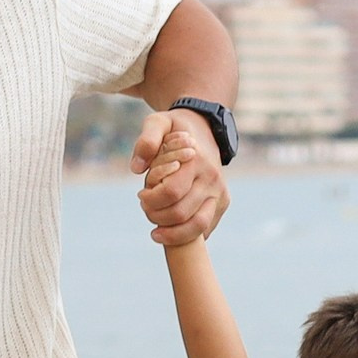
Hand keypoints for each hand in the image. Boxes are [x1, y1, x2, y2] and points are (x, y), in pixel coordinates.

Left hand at [135, 106, 227, 250]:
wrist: (207, 129)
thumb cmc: (176, 129)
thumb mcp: (158, 122)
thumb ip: (146, 140)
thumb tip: (136, 168)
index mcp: (196, 160)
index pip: (172, 192)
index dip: (151, 200)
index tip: (141, 195)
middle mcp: (212, 179)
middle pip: (181, 213)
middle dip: (156, 216)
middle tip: (146, 208)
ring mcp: (220, 194)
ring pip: (197, 228)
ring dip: (171, 233)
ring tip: (156, 230)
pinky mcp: (221, 205)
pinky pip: (205, 230)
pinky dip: (185, 235)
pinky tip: (170, 229)